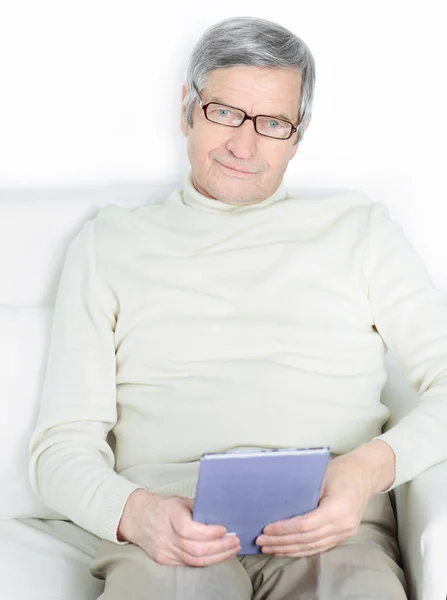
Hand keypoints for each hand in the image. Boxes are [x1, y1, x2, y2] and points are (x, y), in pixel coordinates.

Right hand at [117, 488, 240, 566]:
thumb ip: (199, 509)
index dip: (209, 533)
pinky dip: (205, 561)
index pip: (190, 529)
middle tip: (235, 542)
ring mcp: (163, 550)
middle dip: (220, 547)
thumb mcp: (181, 501)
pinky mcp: (163, 560)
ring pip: (194, 560)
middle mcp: (165, 534)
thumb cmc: (164, 506)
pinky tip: (218, 556)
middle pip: (195, 549)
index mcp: (170, 514)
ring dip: (217, 557)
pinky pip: (188, 563)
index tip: (224, 529)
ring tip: (232, 550)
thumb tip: (223, 516)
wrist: (138, 517)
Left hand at [255, 441, 394, 556]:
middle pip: (307, 540)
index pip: (305, 525)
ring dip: (289, 549)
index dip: (284, 529)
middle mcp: (343, 525)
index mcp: (338, 509)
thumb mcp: (320, 475)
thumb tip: (275, 503)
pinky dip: (301, 549)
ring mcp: (345, 533)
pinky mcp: (343, 536)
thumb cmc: (341, 470)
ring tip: (269, 548)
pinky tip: (286, 549)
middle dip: (281, 542)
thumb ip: (302, 492)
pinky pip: (319, 547)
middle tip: (261, 542)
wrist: (365, 474)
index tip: (266, 530)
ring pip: (312, 547)